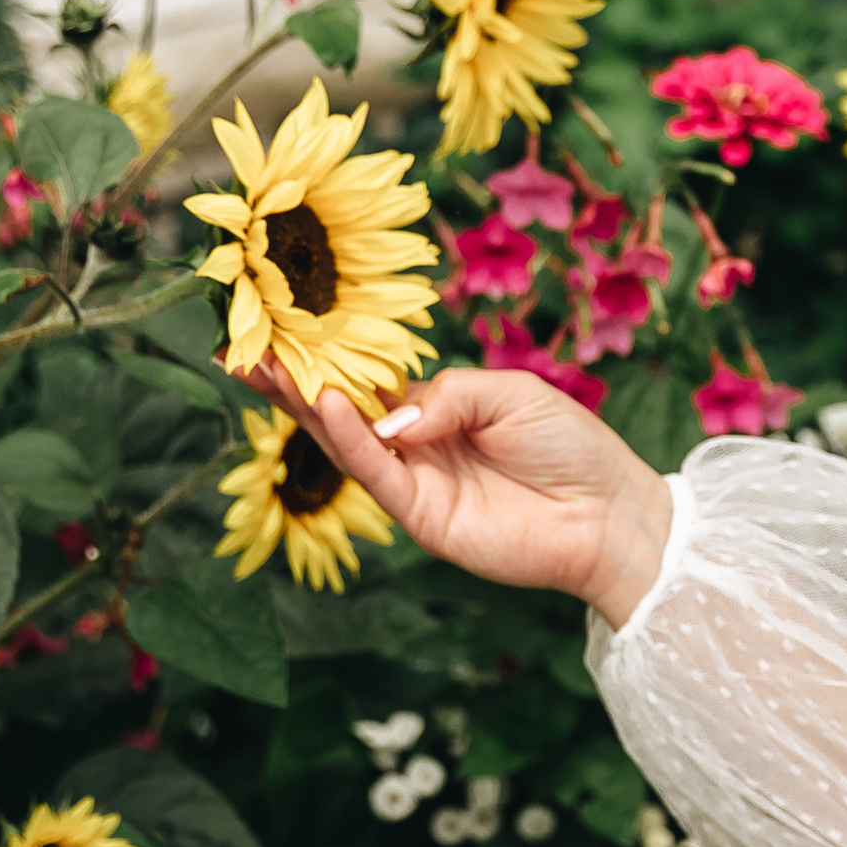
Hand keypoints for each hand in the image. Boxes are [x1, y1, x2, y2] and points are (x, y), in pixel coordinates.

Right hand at [258, 363, 675, 629]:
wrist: (608, 513)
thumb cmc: (569, 446)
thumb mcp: (510, 393)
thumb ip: (447, 394)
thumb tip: (390, 415)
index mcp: (434, 409)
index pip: (365, 379)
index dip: (322, 358)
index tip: (273, 329)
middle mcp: (414, 445)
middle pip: (339, 409)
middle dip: (289, 380)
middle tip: (238, 347)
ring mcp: (415, 483)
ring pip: (344, 441)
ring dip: (301, 406)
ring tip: (262, 369)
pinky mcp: (422, 518)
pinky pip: (375, 474)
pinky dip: (348, 441)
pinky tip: (326, 406)